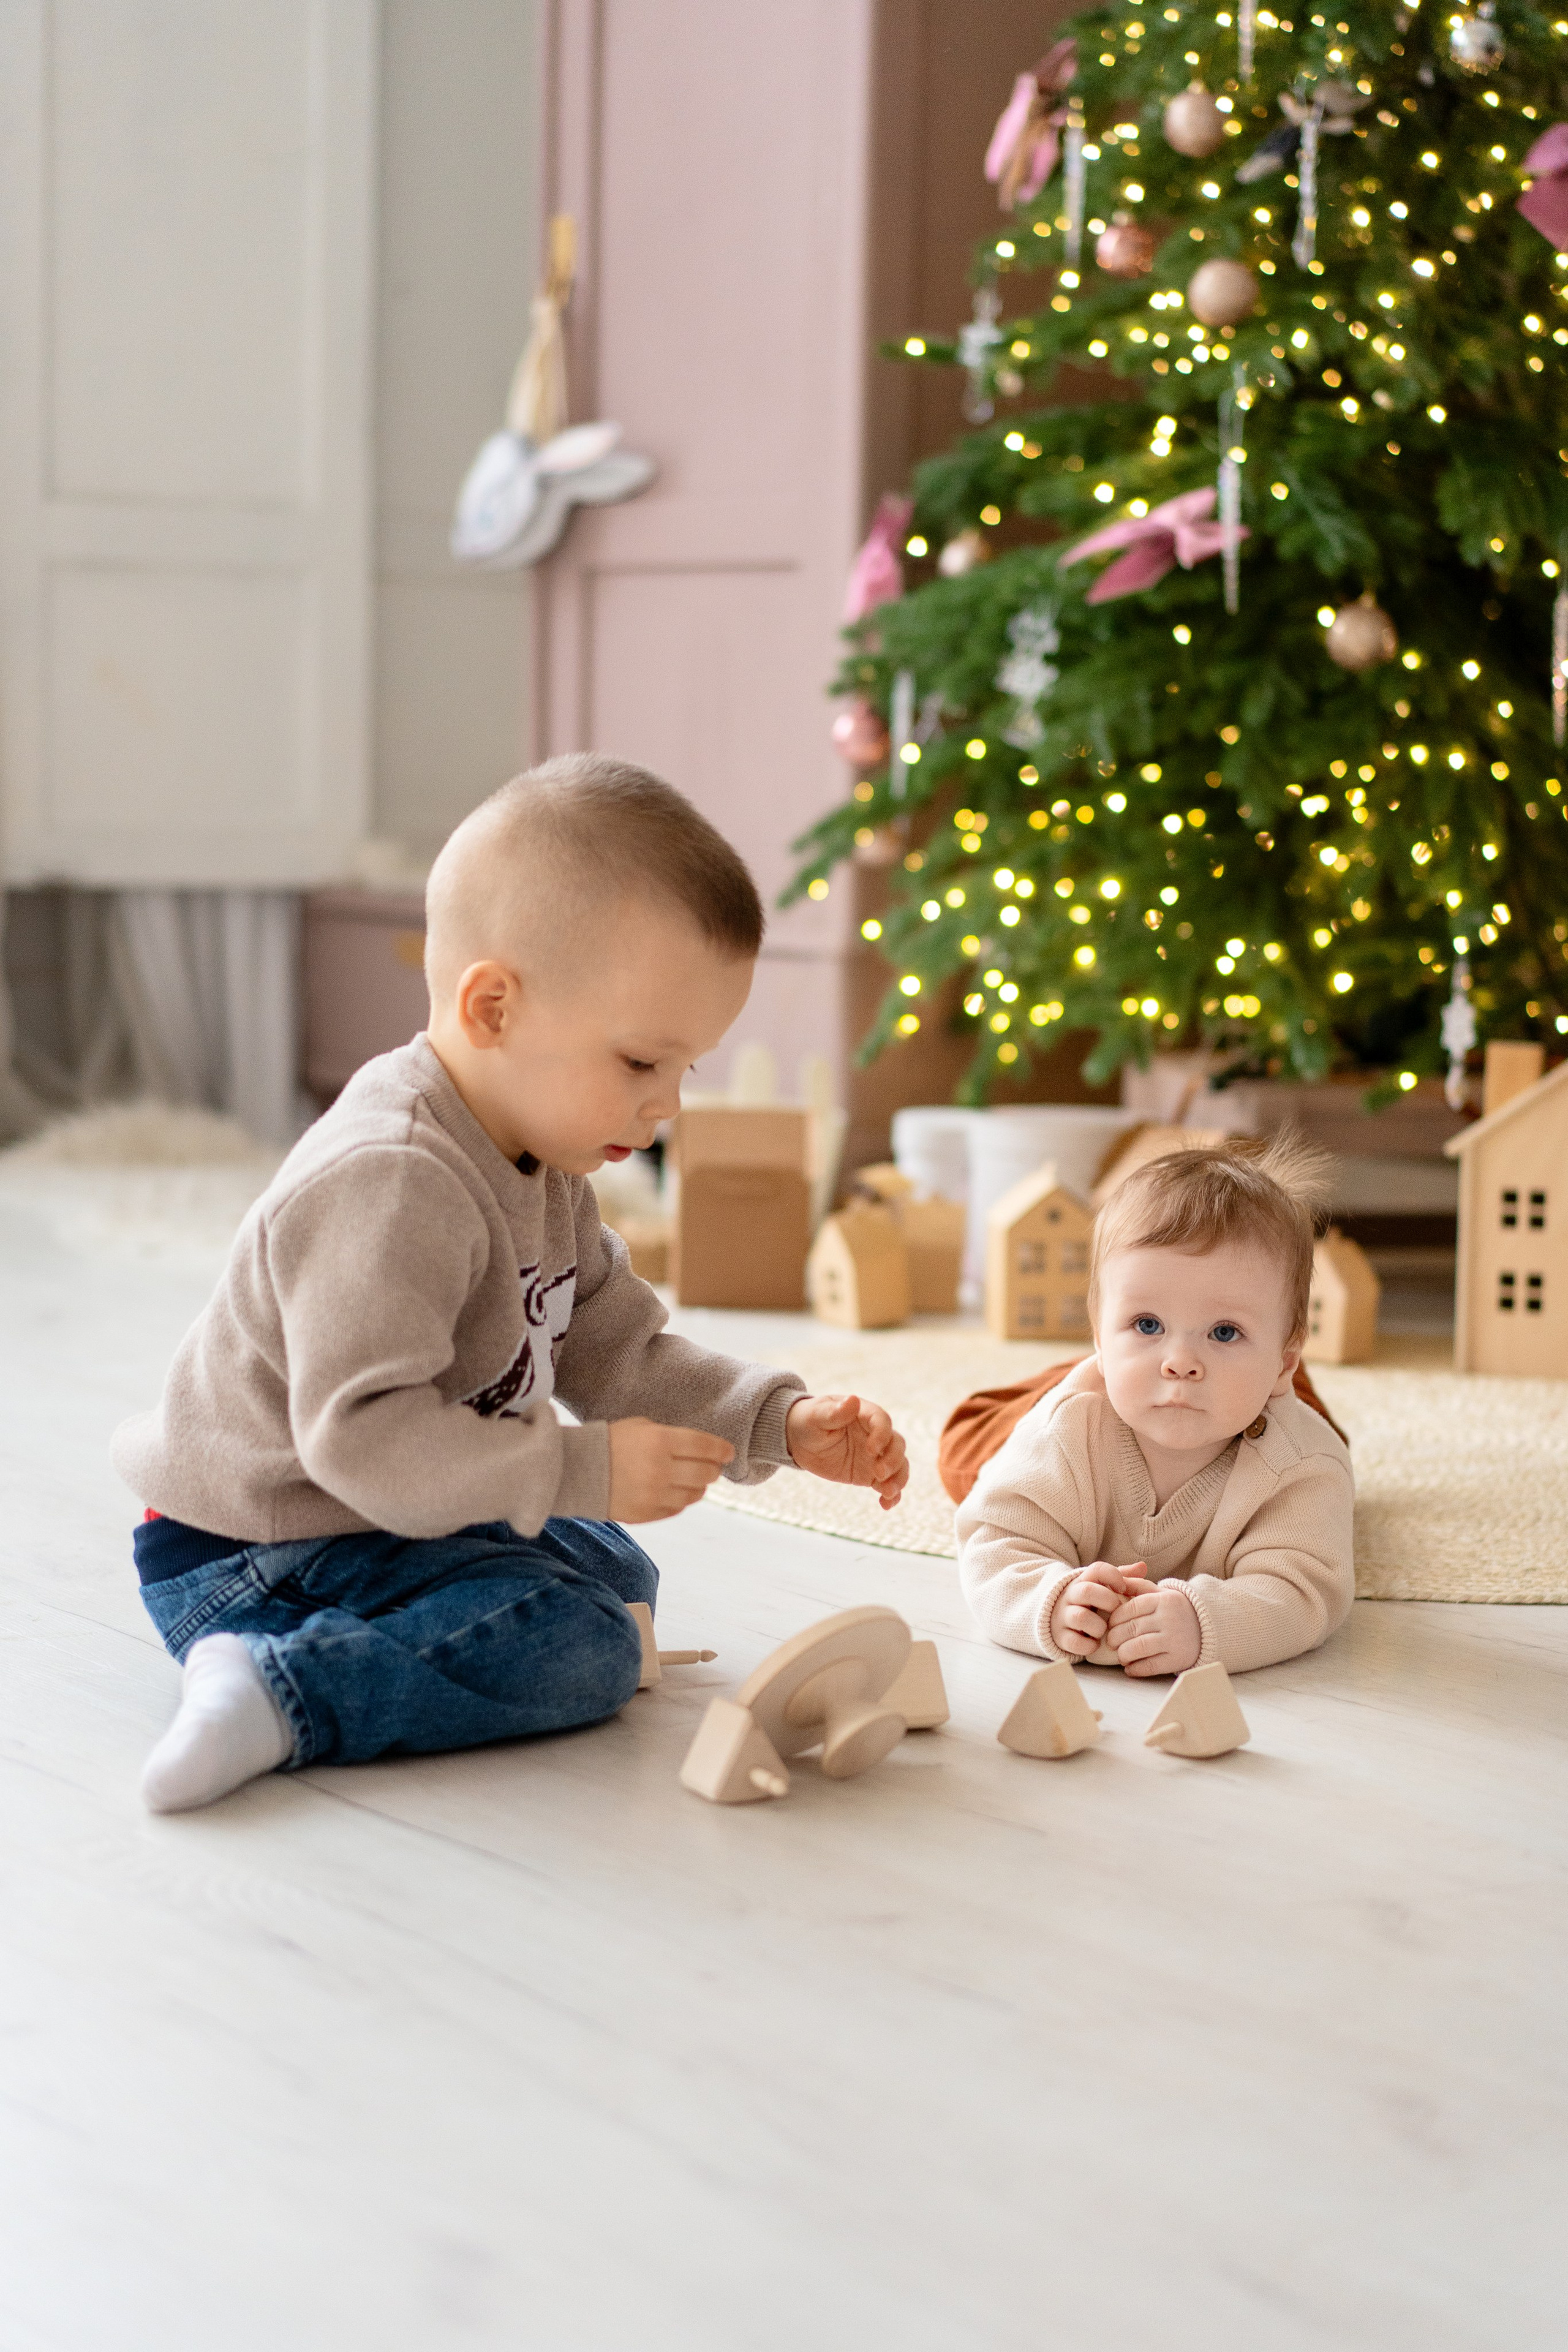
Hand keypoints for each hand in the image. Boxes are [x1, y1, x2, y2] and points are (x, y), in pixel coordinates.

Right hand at [607, 1418, 734, 1522]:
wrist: (576, 1469)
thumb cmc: (611, 1441)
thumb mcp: (642, 1426)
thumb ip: (672, 1437)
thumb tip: (702, 1450)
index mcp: (660, 1441)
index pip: (706, 1447)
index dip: (722, 1450)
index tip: (728, 1453)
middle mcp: (661, 1469)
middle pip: (706, 1474)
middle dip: (713, 1469)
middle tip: (712, 1466)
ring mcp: (654, 1495)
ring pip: (695, 1495)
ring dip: (699, 1486)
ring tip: (692, 1479)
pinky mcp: (646, 1514)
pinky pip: (677, 1509)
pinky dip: (681, 1499)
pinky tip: (674, 1490)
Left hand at [785, 1393, 908, 1511]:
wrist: (801, 1440)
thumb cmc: (808, 1420)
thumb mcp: (816, 1416)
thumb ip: (834, 1412)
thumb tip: (853, 1400)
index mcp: (863, 1414)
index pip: (882, 1421)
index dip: (881, 1435)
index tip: (872, 1449)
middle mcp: (875, 1434)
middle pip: (897, 1443)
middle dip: (893, 1459)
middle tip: (878, 1472)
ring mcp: (875, 1455)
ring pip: (899, 1464)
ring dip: (898, 1478)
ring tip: (887, 1492)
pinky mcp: (870, 1474)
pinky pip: (888, 1484)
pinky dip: (892, 1495)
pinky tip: (885, 1505)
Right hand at [1048, 1559, 1144, 1656]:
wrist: (1058, 1619)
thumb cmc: (1089, 1602)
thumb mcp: (1102, 1587)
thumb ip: (1123, 1576)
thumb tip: (1142, 1567)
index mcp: (1083, 1581)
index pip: (1097, 1569)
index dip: (1113, 1576)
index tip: (1122, 1588)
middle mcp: (1071, 1596)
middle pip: (1087, 1591)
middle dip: (1107, 1601)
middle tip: (1116, 1610)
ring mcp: (1064, 1616)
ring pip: (1080, 1617)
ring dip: (1098, 1626)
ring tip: (1104, 1631)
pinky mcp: (1061, 1636)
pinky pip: (1075, 1642)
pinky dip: (1089, 1645)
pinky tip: (1096, 1644)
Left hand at [1107, 1583, 1201, 1677]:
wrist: (1209, 1629)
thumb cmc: (1176, 1610)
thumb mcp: (1161, 1593)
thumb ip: (1138, 1585)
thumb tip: (1114, 1580)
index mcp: (1163, 1600)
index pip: (1129, 1608)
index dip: (1114, 1619)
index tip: (1110, 1625)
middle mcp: (1169, 1618)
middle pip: (1131, 1629)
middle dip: (1114, 1638)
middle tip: (1111, 1642)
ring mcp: (1174, 1639)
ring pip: (1137, 1647)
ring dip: (1123, 1654)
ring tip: (1121, 1655)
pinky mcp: (1177, 1659)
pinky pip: (1150, 1666)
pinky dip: (1135, 1669)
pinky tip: (1130, 1668)